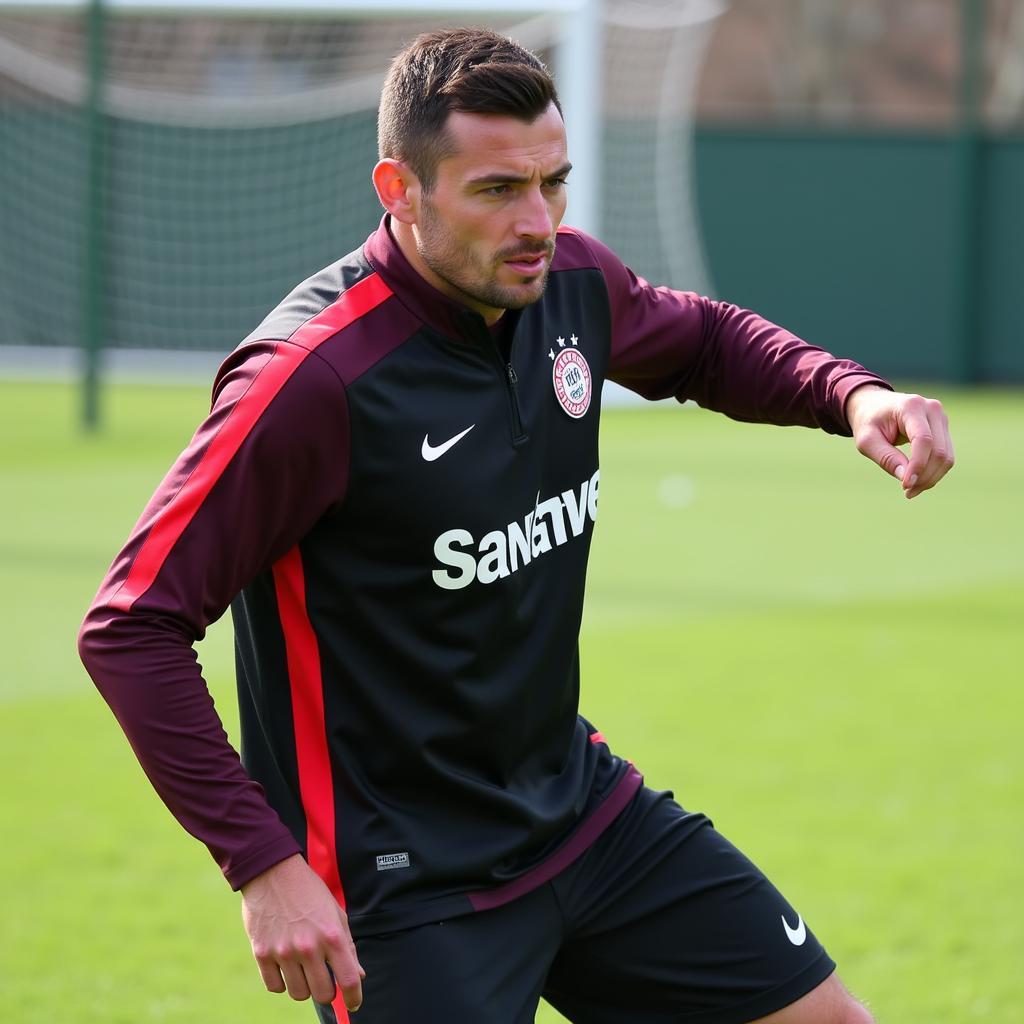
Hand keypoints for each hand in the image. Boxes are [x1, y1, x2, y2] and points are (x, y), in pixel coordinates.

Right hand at [241, 854, 363, 1010]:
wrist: (272, 872)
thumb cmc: (309, 891)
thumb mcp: (335, 912)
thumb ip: (348, 946)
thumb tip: (358, 976)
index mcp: (331, 935)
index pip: (348, 979)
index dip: (355, 997)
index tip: (355, 1003)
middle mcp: (308, 947)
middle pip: (323, 994)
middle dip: (327, 990)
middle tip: (324, 979)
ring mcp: (284, 952)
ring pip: (299, 994)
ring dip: (304, 986)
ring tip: (302, 967)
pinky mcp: (262, 954)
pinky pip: (275, 987)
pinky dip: (282, 982)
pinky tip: (285, 965)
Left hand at [845, 385, 953, 498]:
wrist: (874, 406)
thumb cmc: (868, 422)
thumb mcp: (867, 440)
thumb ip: (885, 457)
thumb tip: (906, 478)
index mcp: (911, 406)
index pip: (923, 440)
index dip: (918, 465)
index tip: (905, 486)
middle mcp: (932, 409)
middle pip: (938, 451)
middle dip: (925, 476)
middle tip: (907, 493)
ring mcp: (941, 418)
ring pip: (946, 456)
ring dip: (931, 478)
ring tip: (911, 491)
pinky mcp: (943, 428)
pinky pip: (945, 455)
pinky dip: (934, 472)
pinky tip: (917, 482)